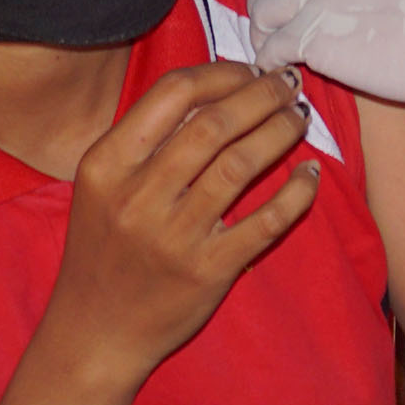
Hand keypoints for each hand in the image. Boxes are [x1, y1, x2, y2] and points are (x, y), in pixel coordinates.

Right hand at [41, 63, 317, 392]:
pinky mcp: (208, 270)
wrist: (94, 333)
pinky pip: (268, 220)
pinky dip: (298, 191)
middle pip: (215, 122)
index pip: (174, 92)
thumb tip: (217, 89)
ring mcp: (174, 236)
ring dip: (282, 131)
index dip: (224, 72)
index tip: (251, 70)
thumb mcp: (102, 188)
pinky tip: (310, 174)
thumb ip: (146, 141)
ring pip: (244, 162)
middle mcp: (137, 196)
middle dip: (263, 94)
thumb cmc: (104, 251)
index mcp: (106, 164)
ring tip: (299, 118)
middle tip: (288, 85)